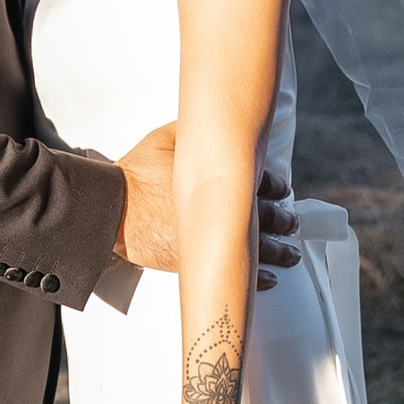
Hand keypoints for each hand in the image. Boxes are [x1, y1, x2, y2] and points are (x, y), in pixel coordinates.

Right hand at [116, 130, 302, 292]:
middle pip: (264, 216)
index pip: (260, 181)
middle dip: (282, 220)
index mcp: (219, 177)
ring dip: (278, 251)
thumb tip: (205, 124)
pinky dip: (255, 277)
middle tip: (291, 222)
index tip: (283, 190)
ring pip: (257, 247)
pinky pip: (234, 270)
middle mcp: (220, 209)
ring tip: (290, 254)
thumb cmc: (136, 173)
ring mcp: (210, 238)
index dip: (275, 186)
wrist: (111, 207)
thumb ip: (192, 133)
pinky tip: (270, 279)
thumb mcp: (166, 139)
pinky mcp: (196, 261)